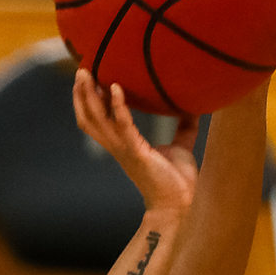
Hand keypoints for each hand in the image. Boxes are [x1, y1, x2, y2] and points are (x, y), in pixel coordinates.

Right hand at [71, 69, 199, 213]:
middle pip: (88, 118)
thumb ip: (184, 126)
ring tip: (86, 73)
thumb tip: (194, 106)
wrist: (179, 204)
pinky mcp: (136, 151)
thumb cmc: (177, 179)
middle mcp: (117, 146)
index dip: (88, 101)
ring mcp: (124, 149)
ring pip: (96, 120)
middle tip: (81, 70)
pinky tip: (116, 88)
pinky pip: (122, 125)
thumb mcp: (181, 145)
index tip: (89, 79)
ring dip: (89, 95)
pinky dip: (117, 106)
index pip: (96, 120)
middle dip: (81, 95)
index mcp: (122, 144)